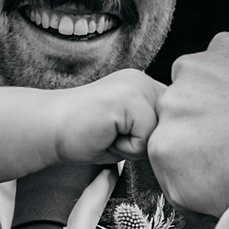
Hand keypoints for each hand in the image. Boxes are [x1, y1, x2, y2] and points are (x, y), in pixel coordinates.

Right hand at [48, 67, 165, 163]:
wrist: (49, 129)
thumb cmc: (84, 136)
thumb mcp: (128, 130)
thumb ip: (153, 129)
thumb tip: (180, 142)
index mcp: (144, 85)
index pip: (172, 122)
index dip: (147, 139)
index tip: (116, 134)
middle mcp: (143, 80)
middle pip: (169, 131)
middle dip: (142, 144)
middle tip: (110, 134)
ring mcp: (136, 86)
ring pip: (159, 136)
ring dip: (134, 147)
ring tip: (108, 135)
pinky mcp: (128, 99)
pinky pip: (145, 140)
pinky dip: (125, 148)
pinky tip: (104, 134)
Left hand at [152, 33, 228, 216]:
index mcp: (228, 49)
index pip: (203, 78)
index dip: (219, 111)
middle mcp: (193, 69)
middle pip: (180, 108)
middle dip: (199, 133)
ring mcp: (175, 108)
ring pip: (173, 145)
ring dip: (194, 165)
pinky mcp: (164, 148)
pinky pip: (173, 183)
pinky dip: (193, 197)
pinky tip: (227, 194)